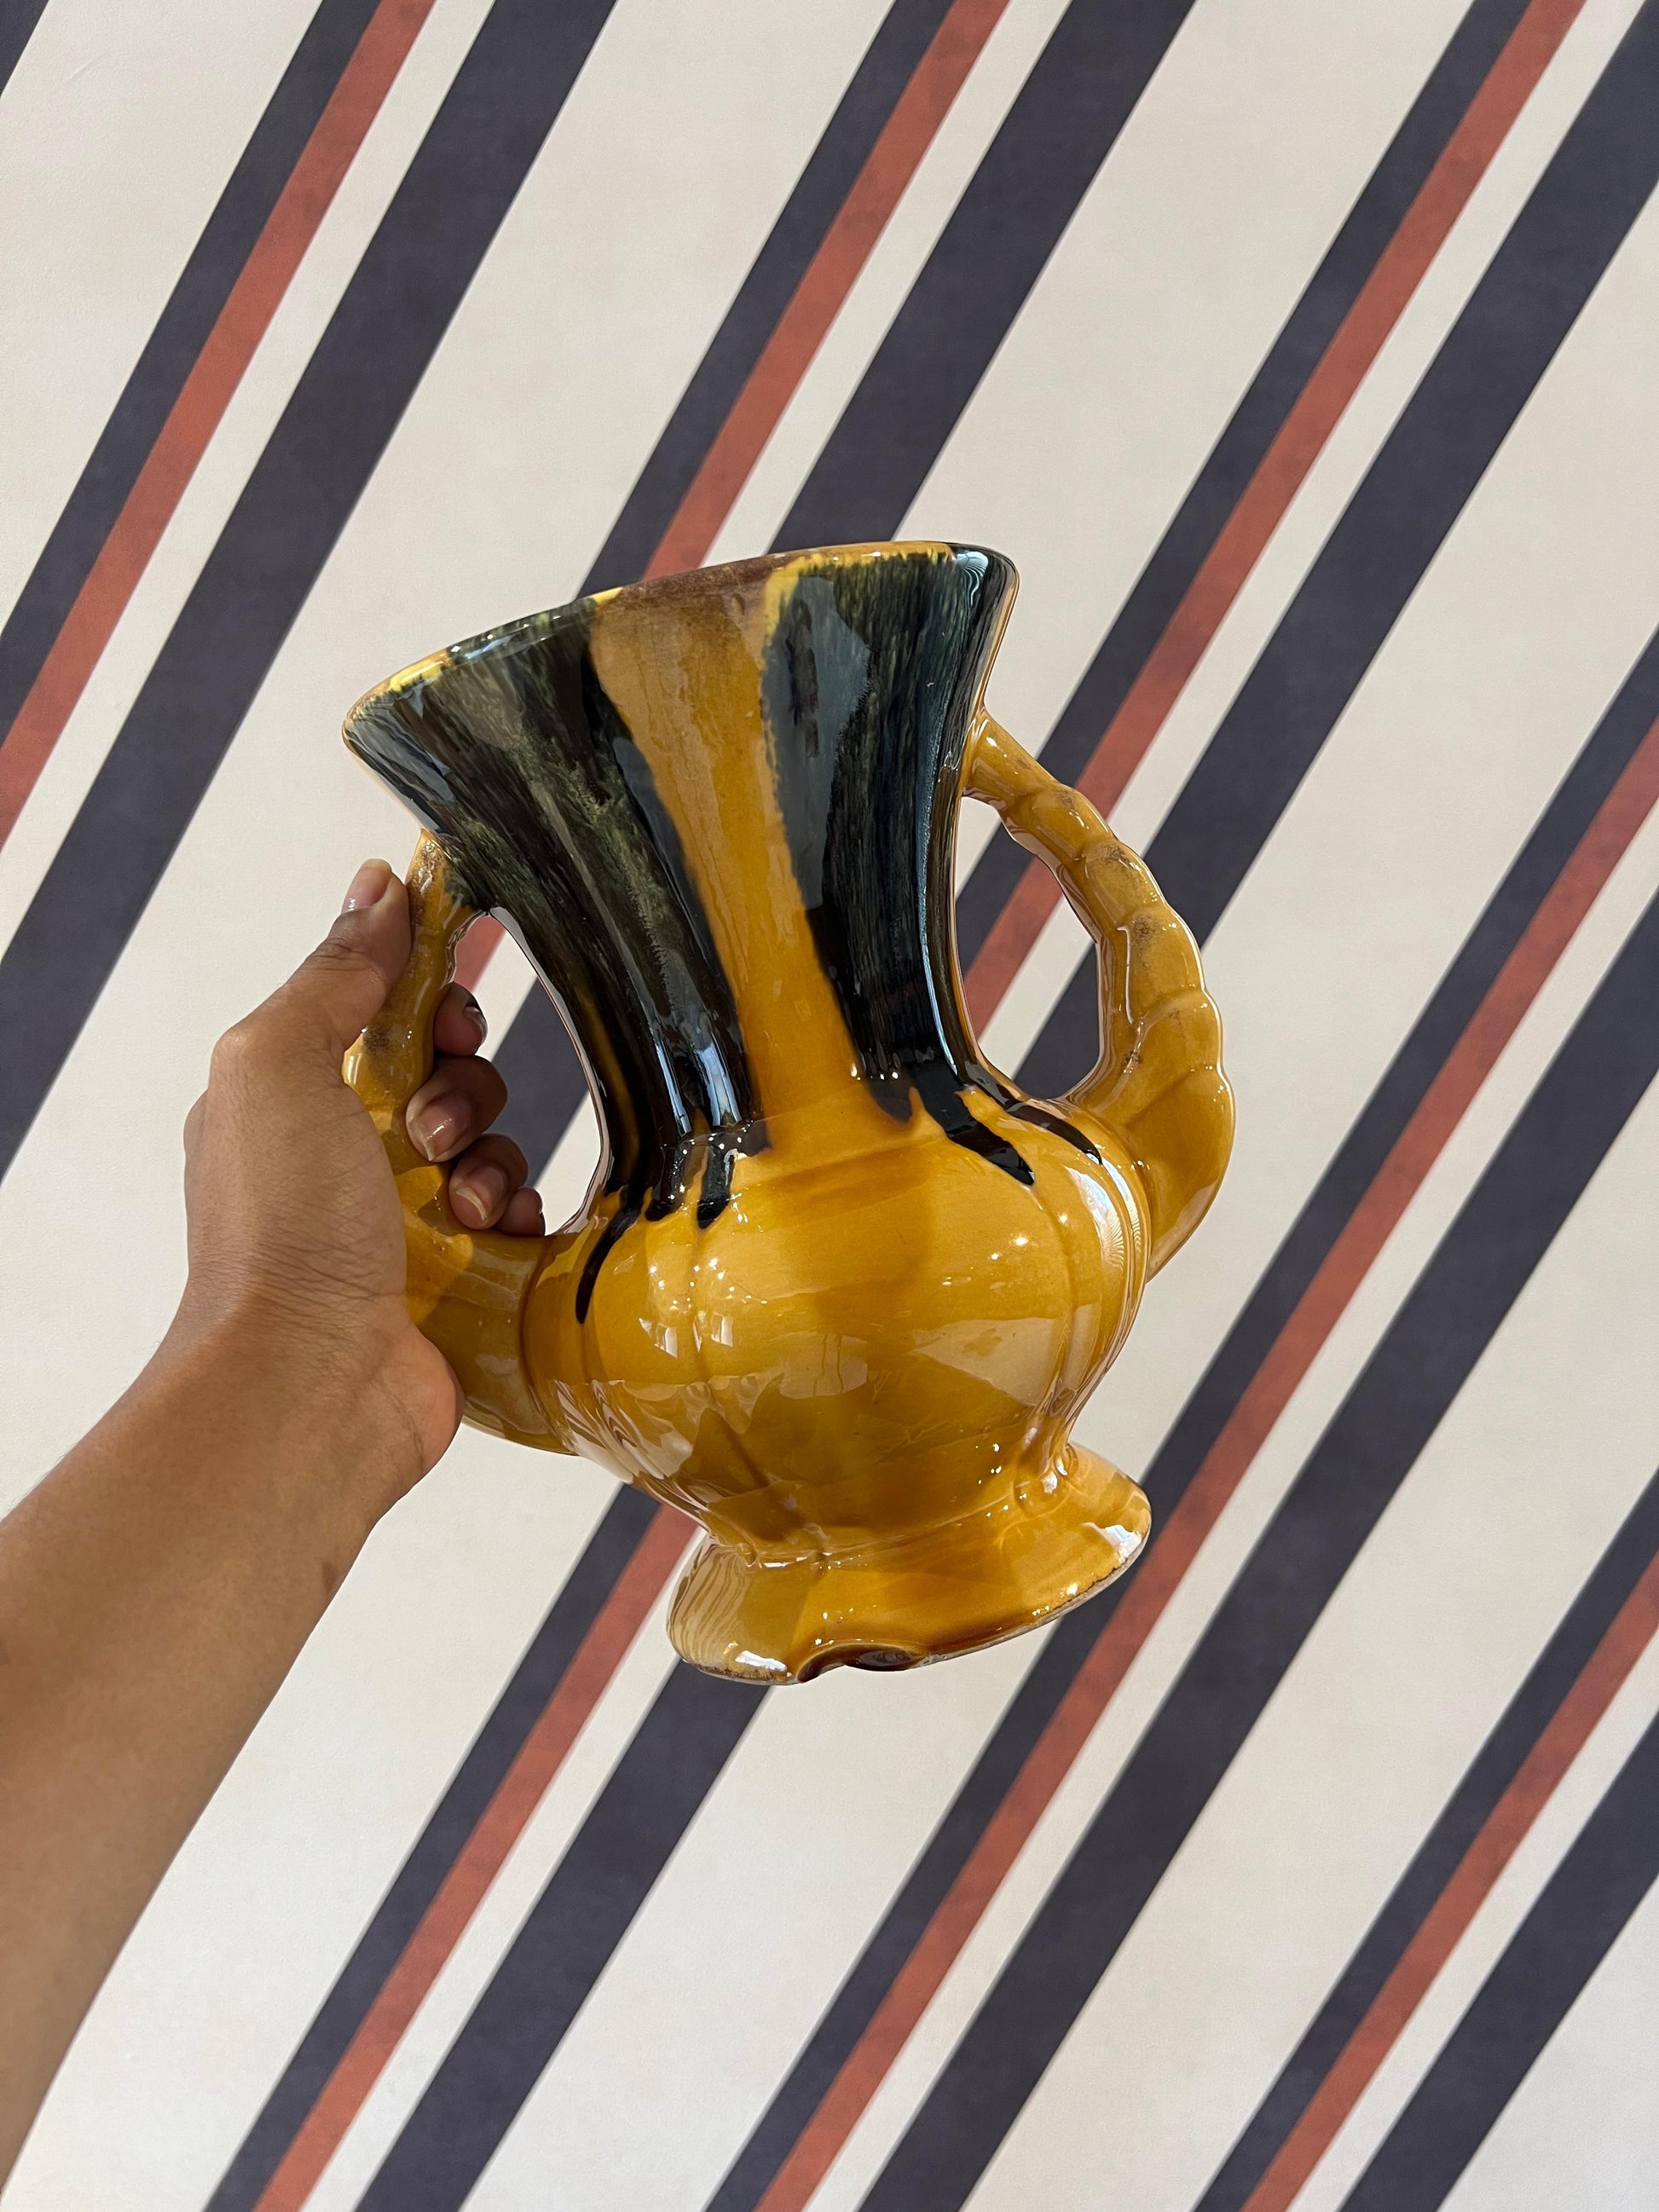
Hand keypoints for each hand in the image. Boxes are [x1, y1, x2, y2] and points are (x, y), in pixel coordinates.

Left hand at [174, 858, 543, 1502]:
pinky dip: (515, 1215)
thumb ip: (333, 976)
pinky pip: (519, 1215)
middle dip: (461, 1080)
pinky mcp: (457, 1280)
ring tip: (458, 1202)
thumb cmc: (276, 1231)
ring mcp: (400, 1224)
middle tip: (434, 1125)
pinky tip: (491, 1235)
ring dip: (489, 1156)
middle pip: (448, 1071)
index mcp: (290, 1098)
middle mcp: (342, 1158)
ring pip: (491, 1143)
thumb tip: (377, 888)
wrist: (309, 1385)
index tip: (465, 969)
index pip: (377, 1009)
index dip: (427, 984)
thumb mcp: (279, 1065)